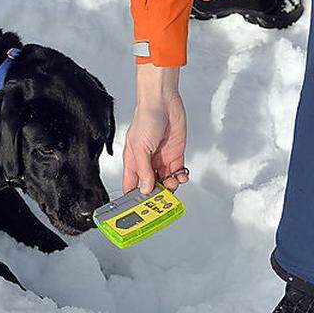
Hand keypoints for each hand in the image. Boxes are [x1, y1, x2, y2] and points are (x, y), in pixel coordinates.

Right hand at [123, 64, 188, 193]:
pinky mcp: (176, 155)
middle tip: (162, 202)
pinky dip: (181, 177)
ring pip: (166, 181)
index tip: (140, 210)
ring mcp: (161, 159)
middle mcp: (147, 162)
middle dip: (156, 195)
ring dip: (171, 187)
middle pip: (151, 186)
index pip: (132, 185)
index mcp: (133, 161)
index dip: (135, 198)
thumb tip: (146, 189)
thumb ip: (143, 170)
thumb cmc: (145, 118)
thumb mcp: (140, 147)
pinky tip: (181, 176)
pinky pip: (178, 172)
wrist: (163, 102)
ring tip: (173, 185)